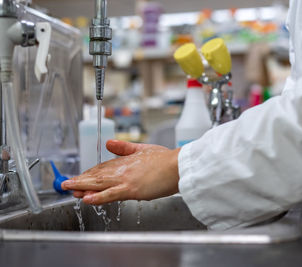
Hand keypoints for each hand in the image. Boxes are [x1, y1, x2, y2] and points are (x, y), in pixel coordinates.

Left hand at [61, 140, 180, 204]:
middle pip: (97, 175)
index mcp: (126, 161)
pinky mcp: (131, 189)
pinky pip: (111, 194)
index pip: (103, 168)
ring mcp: (126, 180)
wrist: (178, 166)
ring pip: (100, 184)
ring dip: (82, 186)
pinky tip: (86, 198)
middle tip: (66, 184)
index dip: (90, 173)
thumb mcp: (143, 149)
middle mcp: (123, 170)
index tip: (81, 176)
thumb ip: (125, 148)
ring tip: (69, 189)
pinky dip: (98, 197)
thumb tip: (109, 144)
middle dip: (80, 180)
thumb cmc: (166, 159)